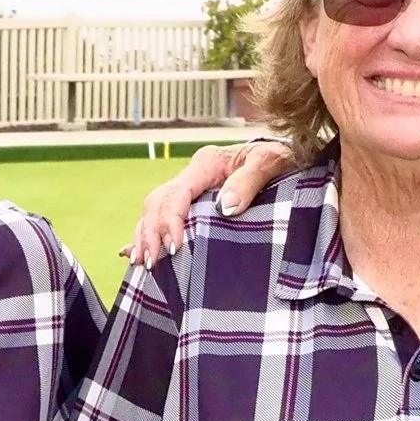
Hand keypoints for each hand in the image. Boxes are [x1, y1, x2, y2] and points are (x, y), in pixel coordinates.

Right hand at [120, 138, 296, 266]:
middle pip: (158, 202)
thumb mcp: (272, 162)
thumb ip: (249, 181)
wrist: (288, 157)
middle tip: (152, 263)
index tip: (174, 248)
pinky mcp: (193, 203)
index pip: (177, 193)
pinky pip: (162, 217)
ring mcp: (190, 188)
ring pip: (154, 210)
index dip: (170, 221)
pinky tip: (131, 251)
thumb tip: (225, 208)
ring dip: (144, 235)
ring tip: (142, 263)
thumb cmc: (283, 157)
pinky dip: (145, 234)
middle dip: (151, 233)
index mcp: (207, 163)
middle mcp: (193, 174)